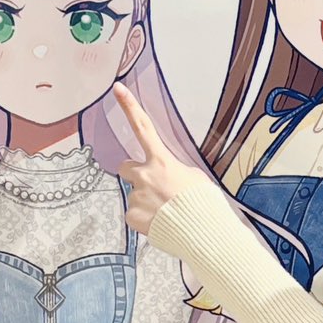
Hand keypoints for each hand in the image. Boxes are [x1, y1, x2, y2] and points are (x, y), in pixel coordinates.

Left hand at [115, 85, 200, 231]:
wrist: (202, 233)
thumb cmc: (204, 205)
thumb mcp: (195, 177)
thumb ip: (175, 171)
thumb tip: (168, 176)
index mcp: (162, 161)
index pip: (143, 127)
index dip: (129, 106)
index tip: (117, 89)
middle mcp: (144, 175)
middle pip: (126, 166)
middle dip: (134, 173)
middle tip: (151, 186)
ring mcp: (136, 196)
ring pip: (133, 194)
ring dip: (144, 200)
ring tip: (164, 212)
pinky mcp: (132, 216)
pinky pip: (134, 214)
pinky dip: (144, 218)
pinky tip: (159, 223)